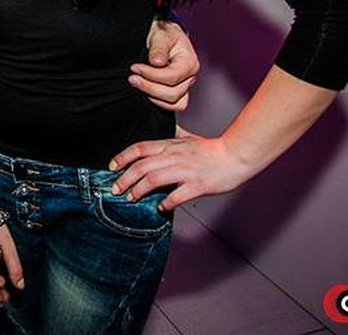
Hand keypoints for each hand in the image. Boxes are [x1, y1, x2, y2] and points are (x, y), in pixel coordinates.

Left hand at [109, 132, 255, 211]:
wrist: (236, 155)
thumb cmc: (211, 150)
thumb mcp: (186, 139)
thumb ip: (170, 140)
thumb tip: (154, 144)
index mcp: (170, 145)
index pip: (140, 148)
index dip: (122, 157)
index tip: (111, 167)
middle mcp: (175, 156)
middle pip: (142, 166)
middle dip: (124, 178)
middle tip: (115, 189)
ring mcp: (186, 171)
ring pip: (154, 179)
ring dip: (138, 190)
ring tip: (130, 198)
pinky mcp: (198, 185)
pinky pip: (177, 196)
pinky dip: (165, 203)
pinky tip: (160, 208)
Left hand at [129, 20, 199, 111]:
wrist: (164, 37)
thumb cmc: (163, 34)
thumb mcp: (161, 34)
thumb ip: (159, 47)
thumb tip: (157, 62)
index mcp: (189, 62)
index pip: (172, 76)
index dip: (151, 75)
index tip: (134, 68)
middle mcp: (190, 76)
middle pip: (172, 93)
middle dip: (149, 87)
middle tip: (132, 77)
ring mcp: (185, 86)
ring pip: (173, 102)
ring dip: (152, 95)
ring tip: (136, 83)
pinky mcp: (178, 92)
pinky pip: (172, 106)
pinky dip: (158, 102)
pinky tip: (145, 90)